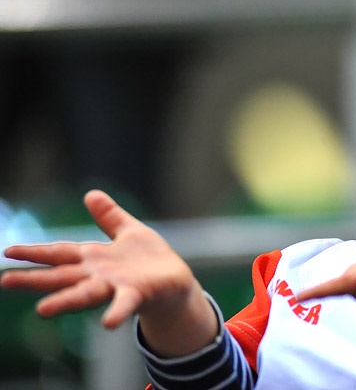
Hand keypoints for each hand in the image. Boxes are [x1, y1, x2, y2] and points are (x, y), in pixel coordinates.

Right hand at [1, 190, 216, 356]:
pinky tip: (108, 324)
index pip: (60, 253)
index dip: (35, 252)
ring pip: (85, 294)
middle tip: (4, 282)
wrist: (176, 282)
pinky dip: (116, 312)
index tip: (8, 252)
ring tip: (42, 310)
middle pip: (62, 276)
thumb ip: (109, 216)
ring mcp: (115, 286)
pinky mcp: (136, 294)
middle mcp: (98, 275)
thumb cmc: (150, 259)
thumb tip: (91, 194)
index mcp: (94, 258)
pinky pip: (124, 304)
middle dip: (34, 279)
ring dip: (64, 301)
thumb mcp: (129, 231)